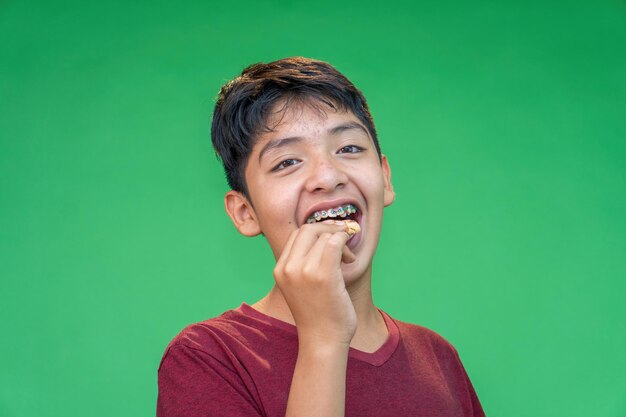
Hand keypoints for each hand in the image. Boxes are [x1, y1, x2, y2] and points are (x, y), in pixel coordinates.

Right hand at [273, 220, 358, 347]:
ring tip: (348, 259)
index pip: (297, 235)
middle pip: (308, 229)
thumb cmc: (318, 315)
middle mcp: (288, 268)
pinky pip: (335, 243)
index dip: (318, 231)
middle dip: (329, 228)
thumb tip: (325, 236)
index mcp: (280, 269)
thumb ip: (304, 264)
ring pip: (325, 236)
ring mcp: (304, 271)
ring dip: (341, 241)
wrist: (323, 341)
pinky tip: (351, 259)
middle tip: (344, 239)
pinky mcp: (323, 275)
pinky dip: (345, 243)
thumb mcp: (301, 286)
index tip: (333, 237)